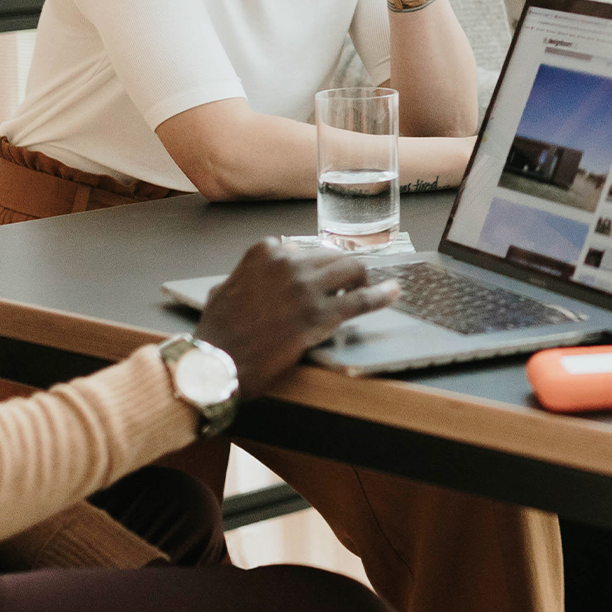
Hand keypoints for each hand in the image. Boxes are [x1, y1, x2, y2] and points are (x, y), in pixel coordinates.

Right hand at [191, 238, 402, 398]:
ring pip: (352, 268)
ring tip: (358, 293)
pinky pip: (361, 300)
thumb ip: (244, 276)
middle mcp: (288, 262)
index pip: (304, 248)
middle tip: (344, 288)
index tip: (315, 279)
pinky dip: (381, 295)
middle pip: (333, 255)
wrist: (217, 362)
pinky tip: (394, 292)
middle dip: (341, 271)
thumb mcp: (223, 289)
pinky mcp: (320, 316)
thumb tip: (252, 279)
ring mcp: (306, 287)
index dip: (312, 267)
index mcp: (265, 252)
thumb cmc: (217, 332)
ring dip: (359, 280)